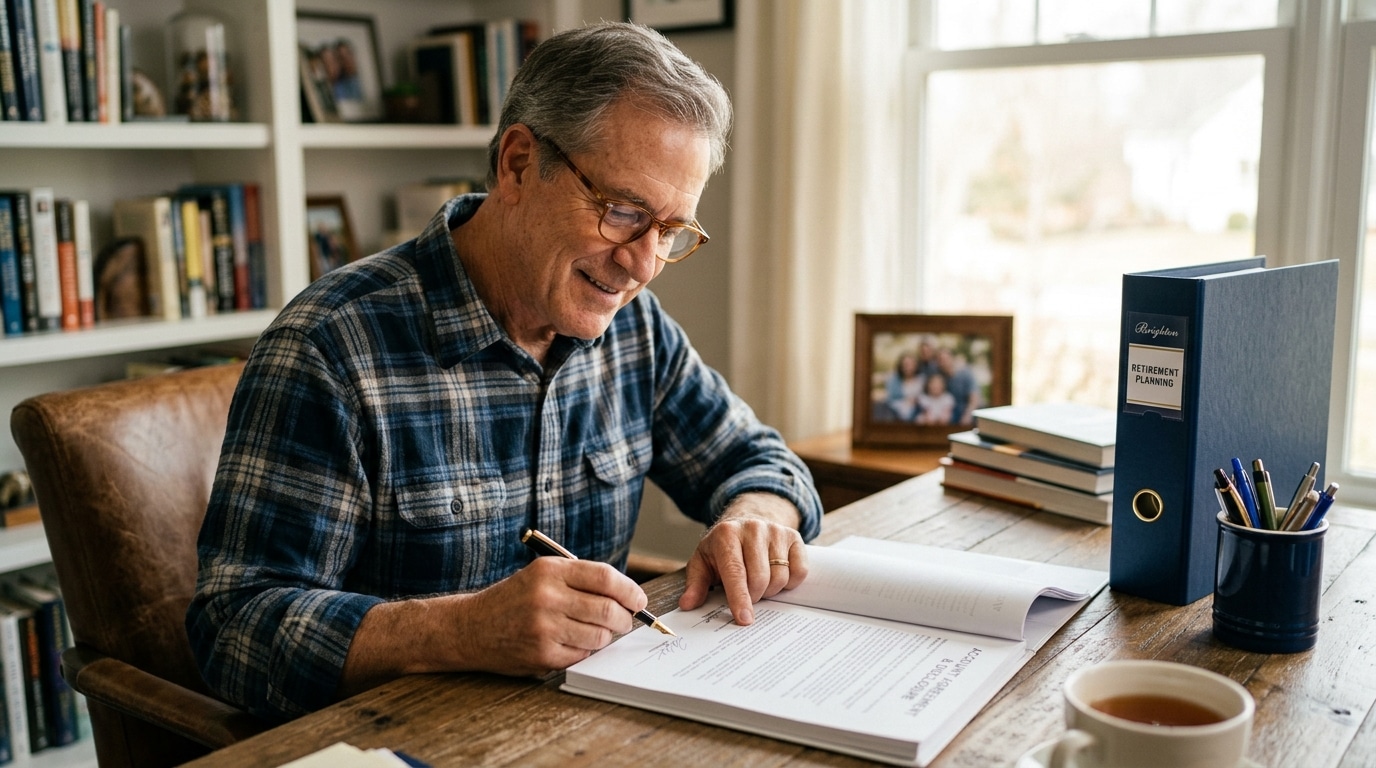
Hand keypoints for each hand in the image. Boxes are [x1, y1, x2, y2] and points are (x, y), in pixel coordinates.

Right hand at [449, 557, 646, 675]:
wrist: (470, 628)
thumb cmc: (513, 600)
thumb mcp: (541, 575)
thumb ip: (580, 580)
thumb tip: (627, 596)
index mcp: (550, 570)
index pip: (605, 577)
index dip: (630, 590)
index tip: (639, 600)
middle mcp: (547, 597)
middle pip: (608, 609)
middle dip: (624, 618)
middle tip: (624, 621)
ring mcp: (544, 628)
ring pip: (599, 636)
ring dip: (606, 637)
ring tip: (597, 632)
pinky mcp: (542, 654)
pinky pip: (582, 655)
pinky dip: (585, 652)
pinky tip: (572, 644)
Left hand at [679, 492, 807, 624]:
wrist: (746, 521)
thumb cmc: (723, 548)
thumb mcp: (703, 562)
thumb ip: (695, 584)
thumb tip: (687, 604)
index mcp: (727, 535)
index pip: (735, 572)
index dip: (740, 598)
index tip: (744, 619)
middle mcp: (753, 528)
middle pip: (760, 578)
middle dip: (754, 596)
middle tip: (747, 595)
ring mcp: (776, 531)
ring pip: (780, 577)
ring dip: (770, 590)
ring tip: (759, 583)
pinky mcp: (794, 536)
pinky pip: (800, 572)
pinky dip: (789, 582)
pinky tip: (776, 575)